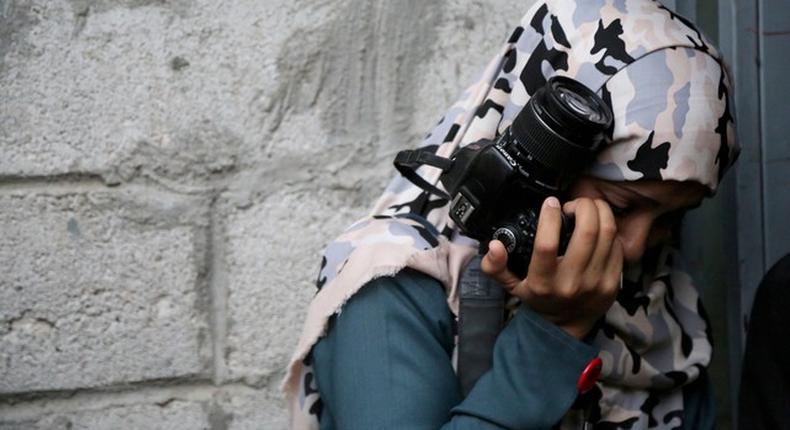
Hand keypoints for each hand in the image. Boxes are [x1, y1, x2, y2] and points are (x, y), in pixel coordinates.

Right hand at [481, 197, 622, 338]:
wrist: (565, 328)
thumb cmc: (538, 299)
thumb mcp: (511, 285)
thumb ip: (495, 265)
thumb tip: (494, 245)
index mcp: (542, 282)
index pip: (546, 244)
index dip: (550, 217)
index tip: (550, 203)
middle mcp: (570, 283)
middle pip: (587, 232)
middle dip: (582, 206)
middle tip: (574, 204)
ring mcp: (595, 284)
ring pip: (607, 234)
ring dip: (600, 212)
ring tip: (588, 209)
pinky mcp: (612, 284)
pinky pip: (617, 247)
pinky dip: (609, 230)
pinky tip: (599, 228)